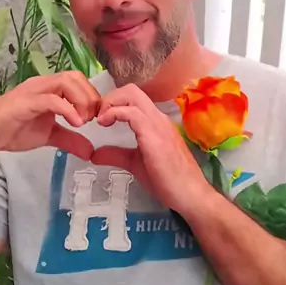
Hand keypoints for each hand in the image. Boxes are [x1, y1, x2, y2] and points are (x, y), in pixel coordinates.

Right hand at [0, 72, 99, 159]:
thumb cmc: (13, 131)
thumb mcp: (49, 136)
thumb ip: (70, 140)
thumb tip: (91, 151)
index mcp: (49, 88)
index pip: (77, 80)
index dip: (92, 95)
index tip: (97, 117)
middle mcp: (42, 84)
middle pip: (75, 77)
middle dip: (90, 96)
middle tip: (93, 118)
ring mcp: (33, 91)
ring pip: (65, 82)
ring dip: (81, 100)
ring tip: (84, 121)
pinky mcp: (25, 102)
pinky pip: (52, 100)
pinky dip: (68, 109)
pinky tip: (76, 124)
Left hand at [91, 84, 207, 215]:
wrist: (190, 195)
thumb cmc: (168, 181)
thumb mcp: (136, 164)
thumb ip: (117, 155)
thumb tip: (95, 154)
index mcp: (155, 122)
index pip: (133, 97)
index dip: (113, 102)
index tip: (101, 119)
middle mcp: (157, 117)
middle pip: (131, 90)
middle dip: (109, 98)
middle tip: (98, 118)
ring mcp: (157, 124)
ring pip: (131, 95)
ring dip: (110, 103)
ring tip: (101, 121)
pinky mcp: (153, 135)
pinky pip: (131, 112)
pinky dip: (114, 113)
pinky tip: (105, 125)